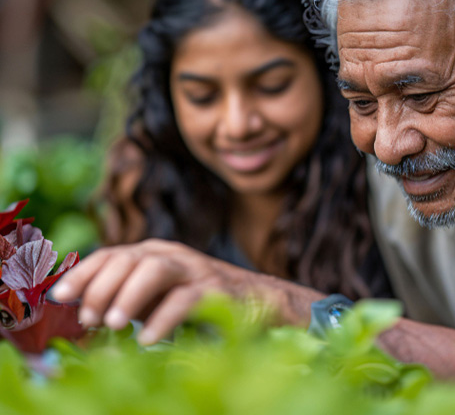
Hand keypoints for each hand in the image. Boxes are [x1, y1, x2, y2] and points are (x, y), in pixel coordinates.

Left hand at [51, 239, 322, 343]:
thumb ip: (125, 295)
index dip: (83, 274)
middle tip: (90, 319)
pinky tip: (147, 338)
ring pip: (155, 270)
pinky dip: (163, 319)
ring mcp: (196, 269)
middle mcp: (172, 254)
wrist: (257, 301)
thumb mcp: (156, 295)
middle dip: (102, 288)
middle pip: (129, 259)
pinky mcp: (217, 289)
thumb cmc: (197, 301)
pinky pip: (186, 299)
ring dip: (129, 296)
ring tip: (112, 324)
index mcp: (153, 252)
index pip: (111, 254)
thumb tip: (81, 310)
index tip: (60, 298)